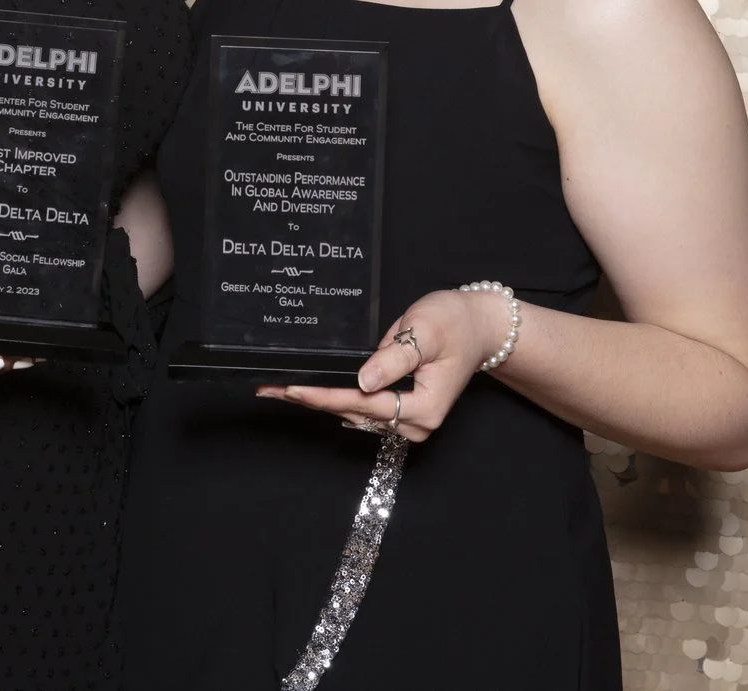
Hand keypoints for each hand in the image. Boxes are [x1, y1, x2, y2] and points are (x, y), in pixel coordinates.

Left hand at [257, 288, 502, 441]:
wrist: (478, 327)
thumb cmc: (455, 323)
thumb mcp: (425, 332)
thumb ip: (394, 358)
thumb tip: (364, 380)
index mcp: (425, 407)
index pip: (365, 403)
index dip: (327, 396)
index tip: (294, 390)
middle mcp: (416, 423)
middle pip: (355, 413)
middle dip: (313, 400)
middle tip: (269, 390)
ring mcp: (409, 421)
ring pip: (355, 414)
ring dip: (319, 402)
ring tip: (278, 391)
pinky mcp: (401, 412)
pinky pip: (363, 409)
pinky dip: (335, 398)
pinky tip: (309, 391)